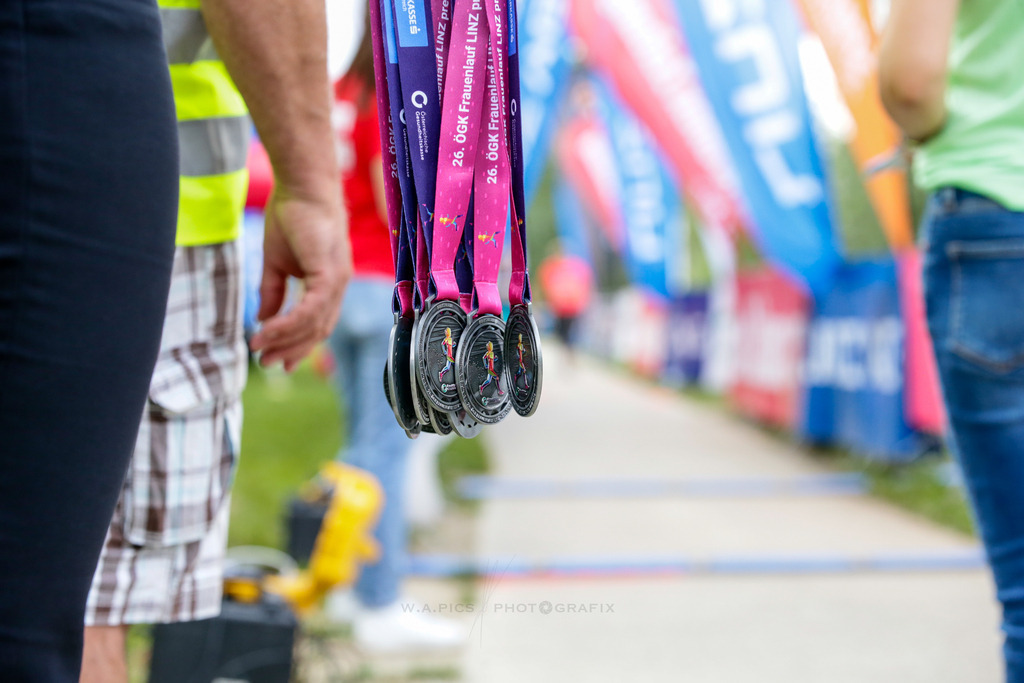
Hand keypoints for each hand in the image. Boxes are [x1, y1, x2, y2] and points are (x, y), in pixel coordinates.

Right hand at [250, 186, 350, 370]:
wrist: (302, 187)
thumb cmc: (292, 217)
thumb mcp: (277, 263)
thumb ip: (273, 292)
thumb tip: (264, 319)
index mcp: (330, 284)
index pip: (318, 324)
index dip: (299, 344)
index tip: (278, 360)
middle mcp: (338, 286)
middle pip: (319, 331)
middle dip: (293, 350)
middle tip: (268, 364)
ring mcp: (337, 281)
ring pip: (314, 324)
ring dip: (285, 339)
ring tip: (260, 349)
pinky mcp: (329, 274)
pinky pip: (310, 309)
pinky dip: (289, 323)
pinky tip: (267, 330)